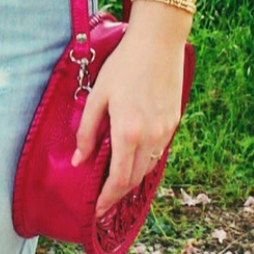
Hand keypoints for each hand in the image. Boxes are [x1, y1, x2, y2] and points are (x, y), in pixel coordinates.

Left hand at [69, 23, 186, 219]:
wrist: (159, 42)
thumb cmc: (124, 65)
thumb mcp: (97, 96)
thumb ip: (87, 131)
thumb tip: (79, 161)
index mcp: (128, 133)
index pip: (118, 180)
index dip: (107, 199)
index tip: (96, 211)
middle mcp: (150, 137)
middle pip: (134, 179)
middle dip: (118, 195)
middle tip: (103, 204)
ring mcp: (165, 131)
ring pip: (148, 167)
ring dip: (131, 180)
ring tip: (115, 185)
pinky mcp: (174, 122)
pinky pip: (158, 152)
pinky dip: (144, 163)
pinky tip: (132, 161)